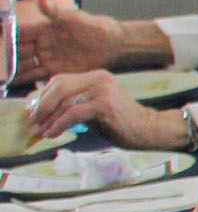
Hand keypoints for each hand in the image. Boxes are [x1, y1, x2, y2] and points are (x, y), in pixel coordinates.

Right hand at [5, 0, 156, 82]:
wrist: (113, 45)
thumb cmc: (94, 28)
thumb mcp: (74, 18)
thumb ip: (55, 11)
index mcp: (41, 29)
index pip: (17, 33)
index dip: (4, 37)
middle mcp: (40, 44)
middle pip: (16, 51)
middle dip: (4, 57)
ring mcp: (46, 58)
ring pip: (22, 64)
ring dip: (10, 69)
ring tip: (0, 75)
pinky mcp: (54, 70)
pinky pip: (34, 76)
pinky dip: (23, 79)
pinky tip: (10, 83)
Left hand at [23, 68, 192, 152]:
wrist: (150, 130)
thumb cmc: (121, 123)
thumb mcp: (93, 109)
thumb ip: (73, 105)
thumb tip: (42, 111)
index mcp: (96, 76)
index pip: (60, 80)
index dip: (42, 96)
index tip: (33, 112)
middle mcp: (99, 79)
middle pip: (59, 87)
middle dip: (41, 106)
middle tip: (33, 122)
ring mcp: (103, 91)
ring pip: (64, 102)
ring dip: (48, 119)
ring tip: (41, 132)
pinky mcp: (105, 105)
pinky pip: (73, 114)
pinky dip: (59, 125)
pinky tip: (53, 134)